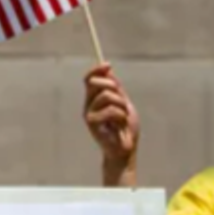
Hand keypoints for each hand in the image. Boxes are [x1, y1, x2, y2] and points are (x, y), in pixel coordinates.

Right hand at [83, 62, 138, 183]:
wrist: (125, 149)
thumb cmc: (125, 129)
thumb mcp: (124, 103)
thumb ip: (116, 89)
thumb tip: (108, 69)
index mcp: (95, 99)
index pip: (90, 79)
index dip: (96, 69)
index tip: (108, 65)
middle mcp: (88, 105)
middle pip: (95, 82)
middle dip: (112, 86)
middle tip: (122, 99)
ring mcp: (88, 114)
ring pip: (106, 95)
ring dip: (121, 104)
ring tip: (123, 117)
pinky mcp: (91, 123)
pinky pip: (110, 110)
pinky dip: (121, 116)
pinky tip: (120, 125)